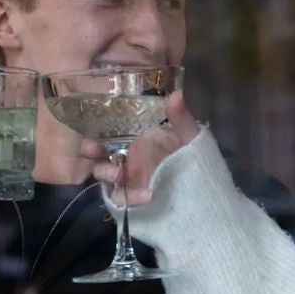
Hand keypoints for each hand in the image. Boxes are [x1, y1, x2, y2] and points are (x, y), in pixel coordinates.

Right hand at [79, 89, 199, 204]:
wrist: (204, 187)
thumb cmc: (191, 157)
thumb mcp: (188, 137)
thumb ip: (180, 118)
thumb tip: (177, 94)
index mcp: (132, 142)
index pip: (103, 137)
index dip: (91, 139)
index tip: (92, 139)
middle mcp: (124, 160)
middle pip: (96, 155)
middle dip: (90, 154)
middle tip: (96, 150)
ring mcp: (127, 181)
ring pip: (104, 179)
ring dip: (107, 174)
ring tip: (120, 174)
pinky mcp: (133, 199)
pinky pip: (122, 200)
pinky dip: (131, 198)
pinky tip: (148, 195)